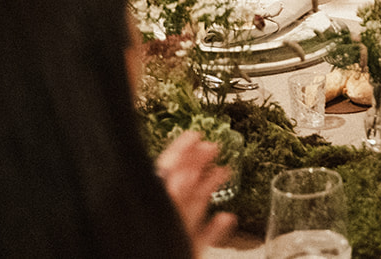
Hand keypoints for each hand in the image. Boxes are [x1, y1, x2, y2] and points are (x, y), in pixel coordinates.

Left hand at [155, 131, 237, 252]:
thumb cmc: (155, 244)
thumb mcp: (167, 223)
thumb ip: (173, 200)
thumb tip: (183, 174)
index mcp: (154, 208)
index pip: (165, 174)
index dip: (179, 152)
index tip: (194, 134)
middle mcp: (163, 220)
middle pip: (180, 188)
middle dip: (197, 164)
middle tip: (213, 145)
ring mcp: (174, 238)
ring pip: (192, 209)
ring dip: (209, 189)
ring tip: (224, 172)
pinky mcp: (186, 252)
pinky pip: (201, 238)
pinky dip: (215, 228)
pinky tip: (226, 218)